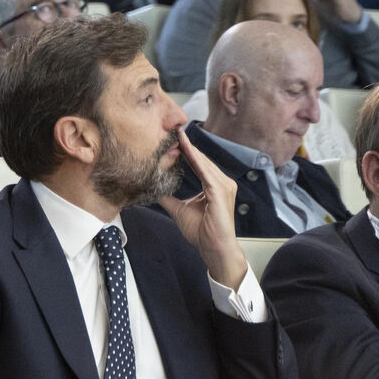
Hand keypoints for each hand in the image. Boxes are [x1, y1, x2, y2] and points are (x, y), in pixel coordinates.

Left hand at [158, 127, 247, 289]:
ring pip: (203, 163)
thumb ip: (169, 199)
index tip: (174, 138)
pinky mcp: (220, 192)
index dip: (186, 151)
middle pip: (202, 160)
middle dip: (187, 146)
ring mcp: (224, 186)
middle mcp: (222, 183)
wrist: (215, 248)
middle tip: (173, 129)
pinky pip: (206, 172)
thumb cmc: (202, 232)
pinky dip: (196, 160)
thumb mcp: (180, 211)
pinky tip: (186, 150)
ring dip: (190, 149)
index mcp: (214, 186)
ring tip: (177, 136)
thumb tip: (155, 190)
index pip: (199, 164)